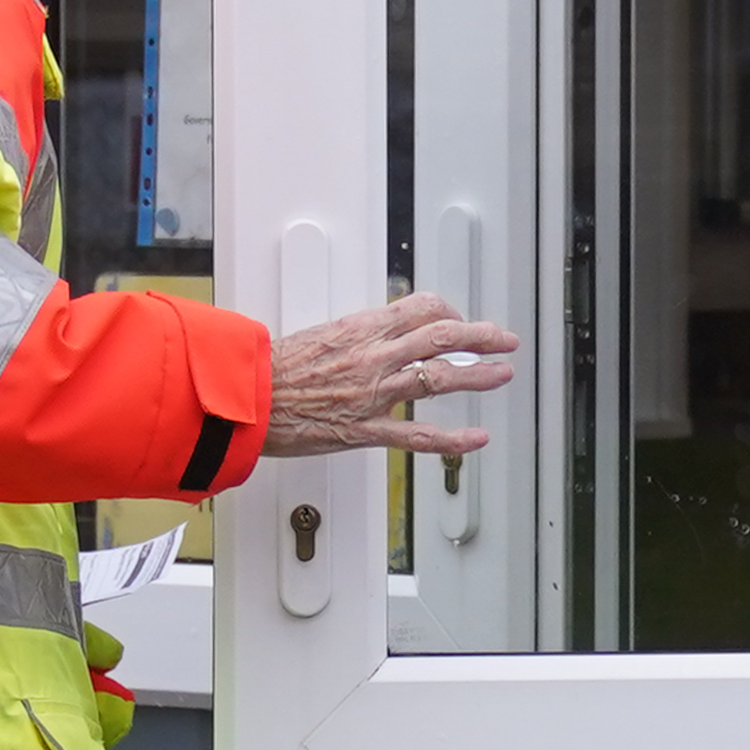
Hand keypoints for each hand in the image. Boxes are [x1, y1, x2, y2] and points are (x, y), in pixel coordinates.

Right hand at [265, 294, 520, 458]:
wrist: (246, 398)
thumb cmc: (272, 369)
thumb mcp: (321, 335)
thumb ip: (356, 336)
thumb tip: (379, 333)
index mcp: (362, 329)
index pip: (421, 309)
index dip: (449, 313)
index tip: (459, 323)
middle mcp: (374, 357)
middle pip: (442, 337)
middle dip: (481, 337)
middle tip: (502, 339)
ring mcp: (373, 394)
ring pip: (439, 378)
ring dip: (478, 376)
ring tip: (502, 374)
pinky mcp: (364, 430)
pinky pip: (417, 435)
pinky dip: (452, 439)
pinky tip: (476, 438)